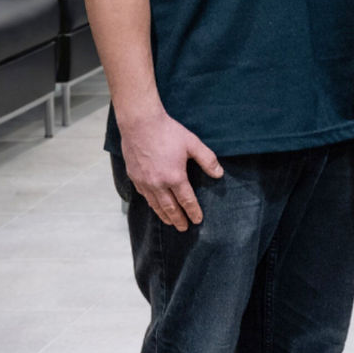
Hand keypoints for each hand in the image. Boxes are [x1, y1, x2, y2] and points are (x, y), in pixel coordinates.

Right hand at [119, 111, 224, 230]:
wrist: (140, 124)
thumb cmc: (168, 132)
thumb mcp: (193, 144)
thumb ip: (208, 160)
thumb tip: (219, 174)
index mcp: (174, 177)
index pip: (187, 201)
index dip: (193, 211)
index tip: (198, 220)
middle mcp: (157, 184)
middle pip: (170, 208)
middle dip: (178, 219)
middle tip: (184, 228)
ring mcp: (144, 181)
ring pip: (155, 204)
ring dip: (164, 215)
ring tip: (171, 222)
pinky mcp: (134, 177)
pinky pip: (144, 196)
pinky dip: (152, 204)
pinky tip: (155, 206)